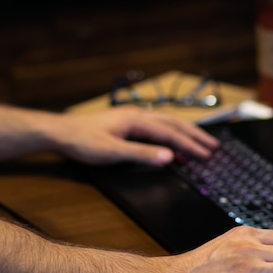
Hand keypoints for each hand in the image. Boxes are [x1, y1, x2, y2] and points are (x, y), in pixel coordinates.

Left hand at [52, 106, 219, 164]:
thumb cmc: (82, 141)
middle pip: (174, 124)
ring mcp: (133, 117)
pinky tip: (174, 137)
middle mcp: (138, 115)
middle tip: (214, 146)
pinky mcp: (127, 122)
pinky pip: (158, 125)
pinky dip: (172, 132)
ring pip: (167, 122)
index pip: (171, 133)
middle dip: (195, 135)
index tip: (207, 155)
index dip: (190, 145)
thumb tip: (170, 157)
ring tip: (201, 141)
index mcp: (137, 120)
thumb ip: (142, 154)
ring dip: (185, 132)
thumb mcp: (112, 152)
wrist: (59, 131)